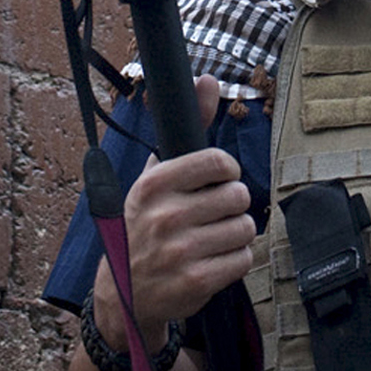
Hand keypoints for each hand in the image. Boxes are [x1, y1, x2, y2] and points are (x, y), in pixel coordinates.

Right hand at [88, 75, 255, 350]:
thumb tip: (209, 78)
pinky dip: (237, 259)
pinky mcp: (195, 282)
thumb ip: (189, 126)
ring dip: (237, 233)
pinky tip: (215, 260)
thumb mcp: (157, 174)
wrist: (124, 292)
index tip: (218, 180)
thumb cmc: (146, 223)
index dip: (228, 172)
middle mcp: (165, 216)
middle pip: (238, 196)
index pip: (220, 162)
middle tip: (214, 215)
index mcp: (154, 184)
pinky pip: (245, 258)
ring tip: (214, 238)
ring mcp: (180, 251)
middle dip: (233, 205)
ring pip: (246, 227)